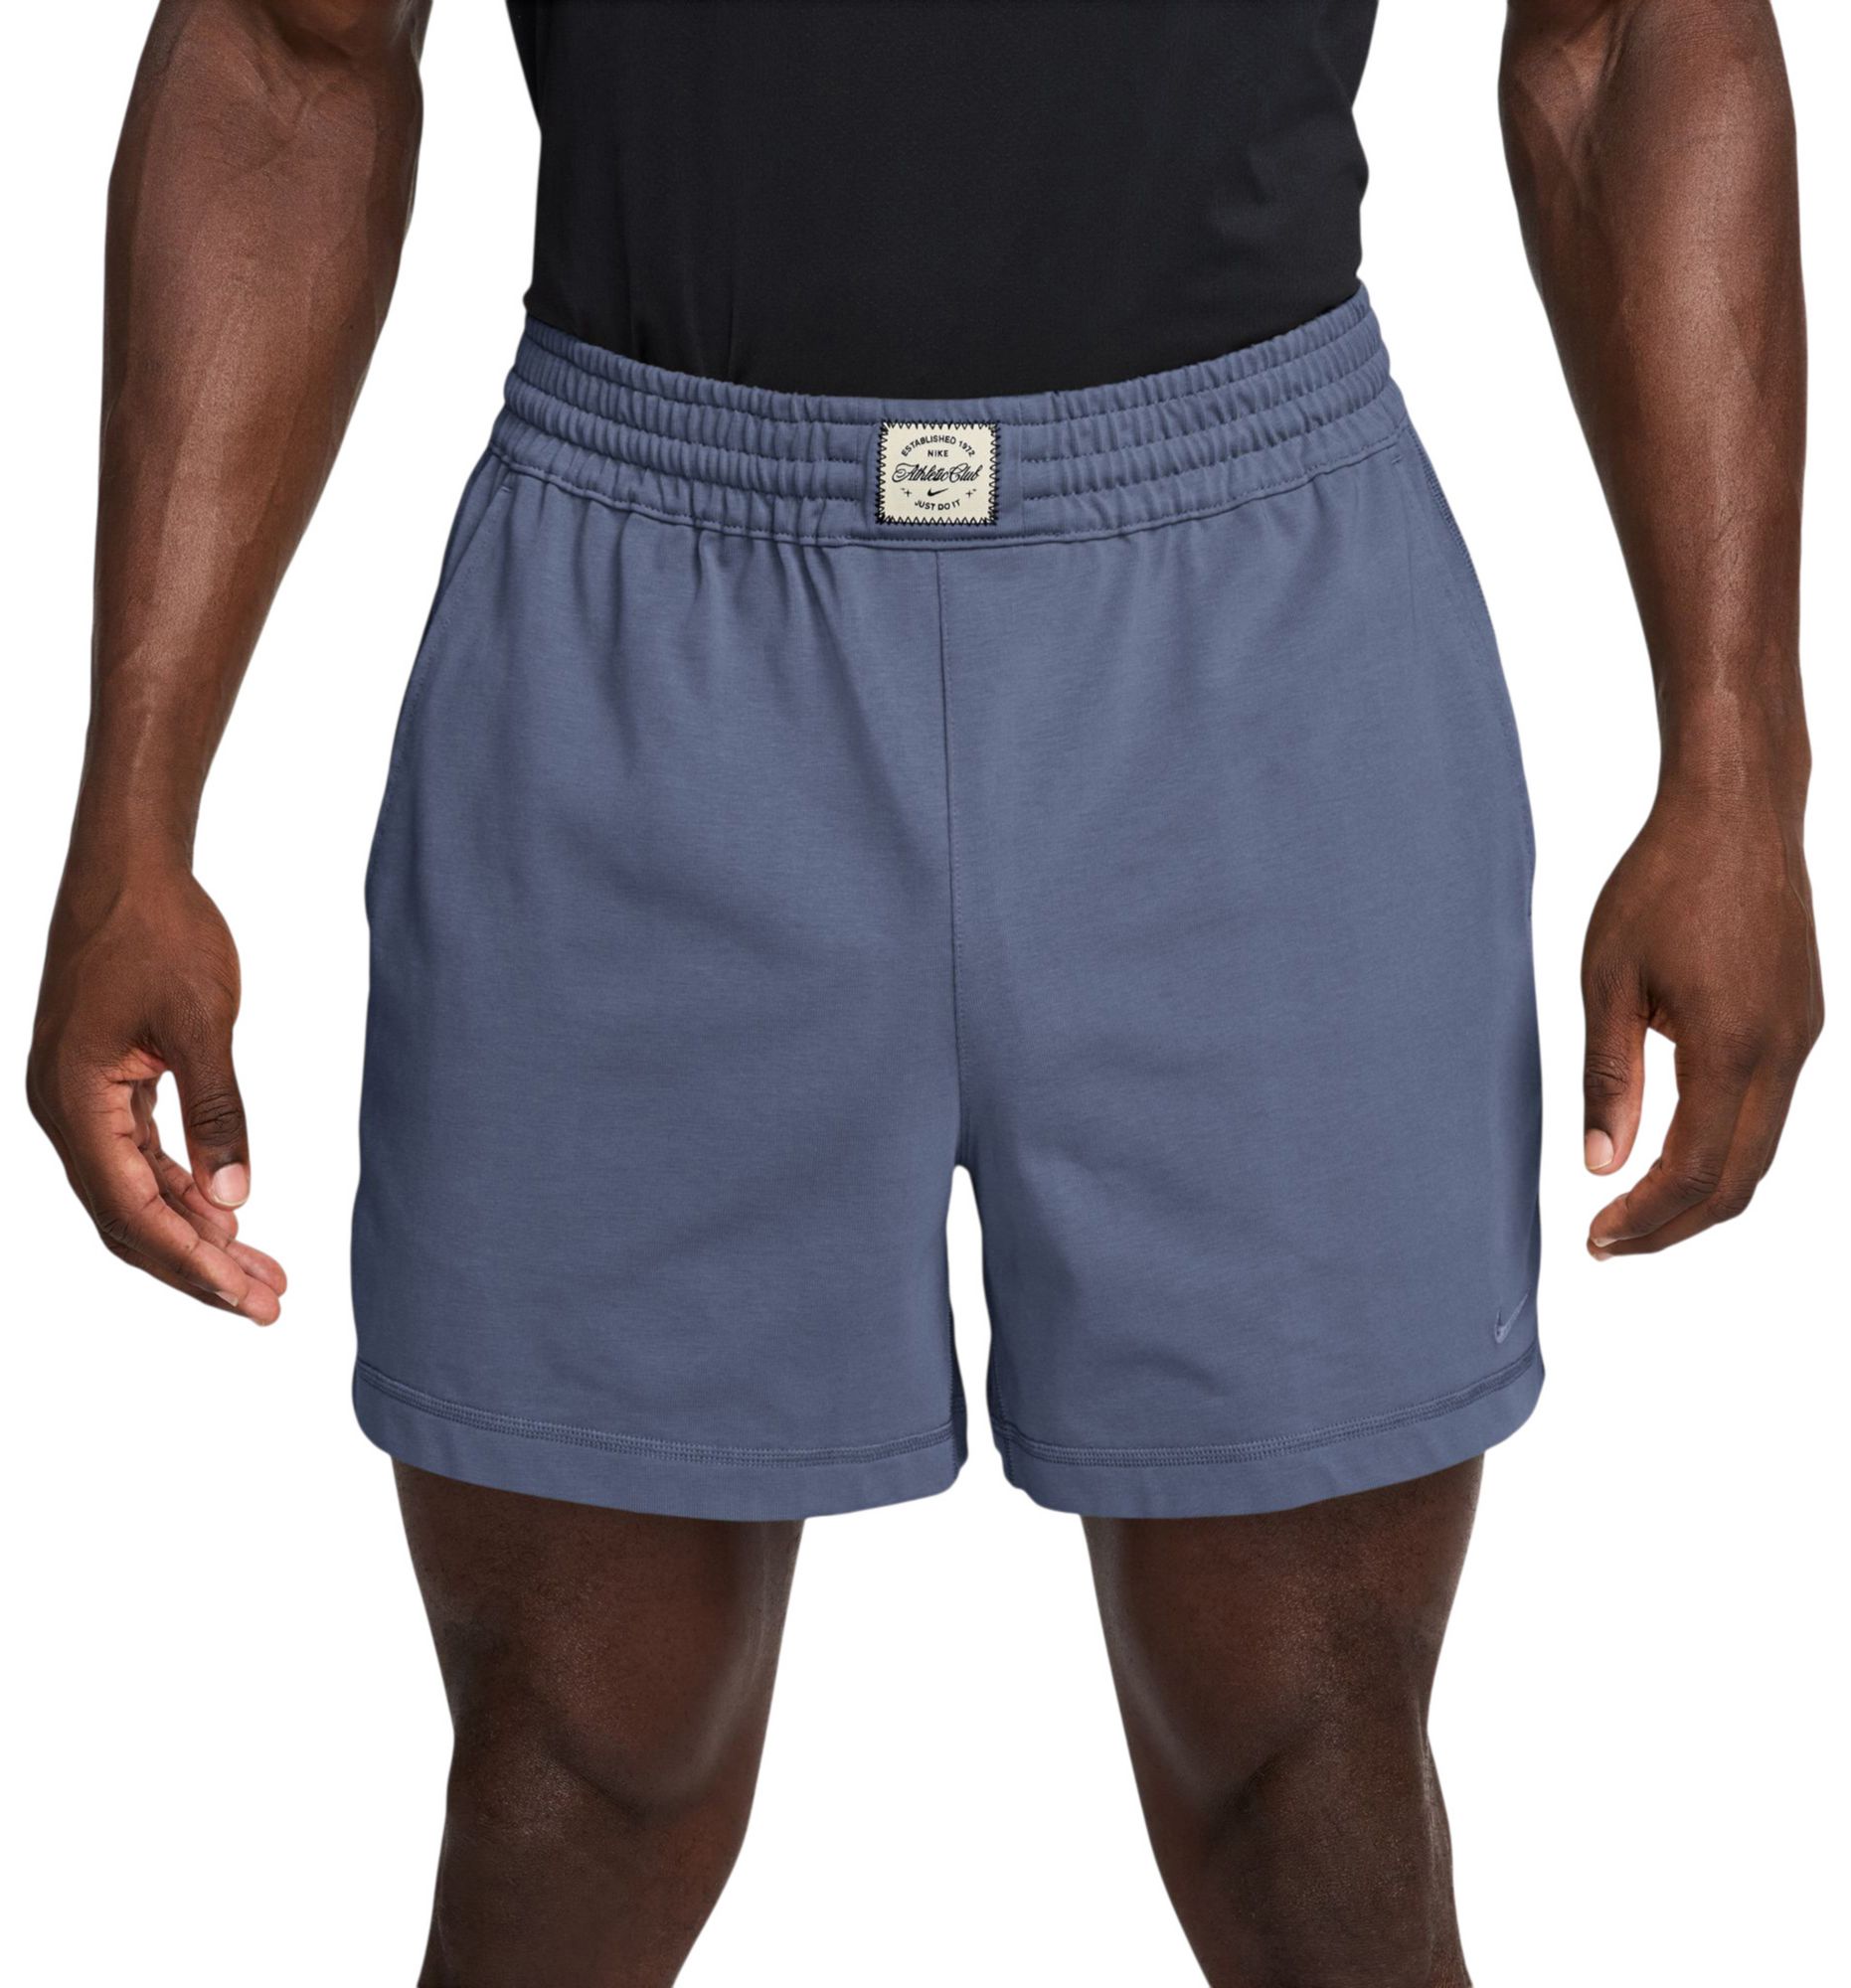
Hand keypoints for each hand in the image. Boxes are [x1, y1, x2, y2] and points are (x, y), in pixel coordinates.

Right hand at [28, 862, 284, 1321]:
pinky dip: (187, 1191)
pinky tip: (232, 1219)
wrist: (129, 867)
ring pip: (137, 1194)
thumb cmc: (161, 931)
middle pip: (130, 1219)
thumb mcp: (201, 1023)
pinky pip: (140, 1159)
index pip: (134, 1210)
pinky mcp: (102, 1085)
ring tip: (265, 1274)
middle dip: (199, 1267)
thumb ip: (219, 1113)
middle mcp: (64, 1111)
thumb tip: (237, 1201)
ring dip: (198, 1235)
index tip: (249, 1297)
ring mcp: (80, 1100)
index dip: (192, 1262)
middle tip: (268, 1305)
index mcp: (75, 1101)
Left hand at [1581, 789, 1822, 1256]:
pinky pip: (1770, 1109)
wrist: (1737, 813)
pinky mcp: (1802, 1019)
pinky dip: (1726, 1148)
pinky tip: (1676, 1148)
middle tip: (1610, 1242)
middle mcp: (1782, 1052)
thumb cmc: (1664, 882)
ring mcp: (1802, 1036)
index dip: (1645, 1219)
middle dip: (1675, 1224)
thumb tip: (1602, 1164)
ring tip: (1636, 1209)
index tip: (1597, 1239)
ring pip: (1761, 1149)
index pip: (1694, 1171)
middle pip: (1739, 1179)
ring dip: (1702, 1191)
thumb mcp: (1609, 981)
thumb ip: (1608, 1079)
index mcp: (1730, 1047)